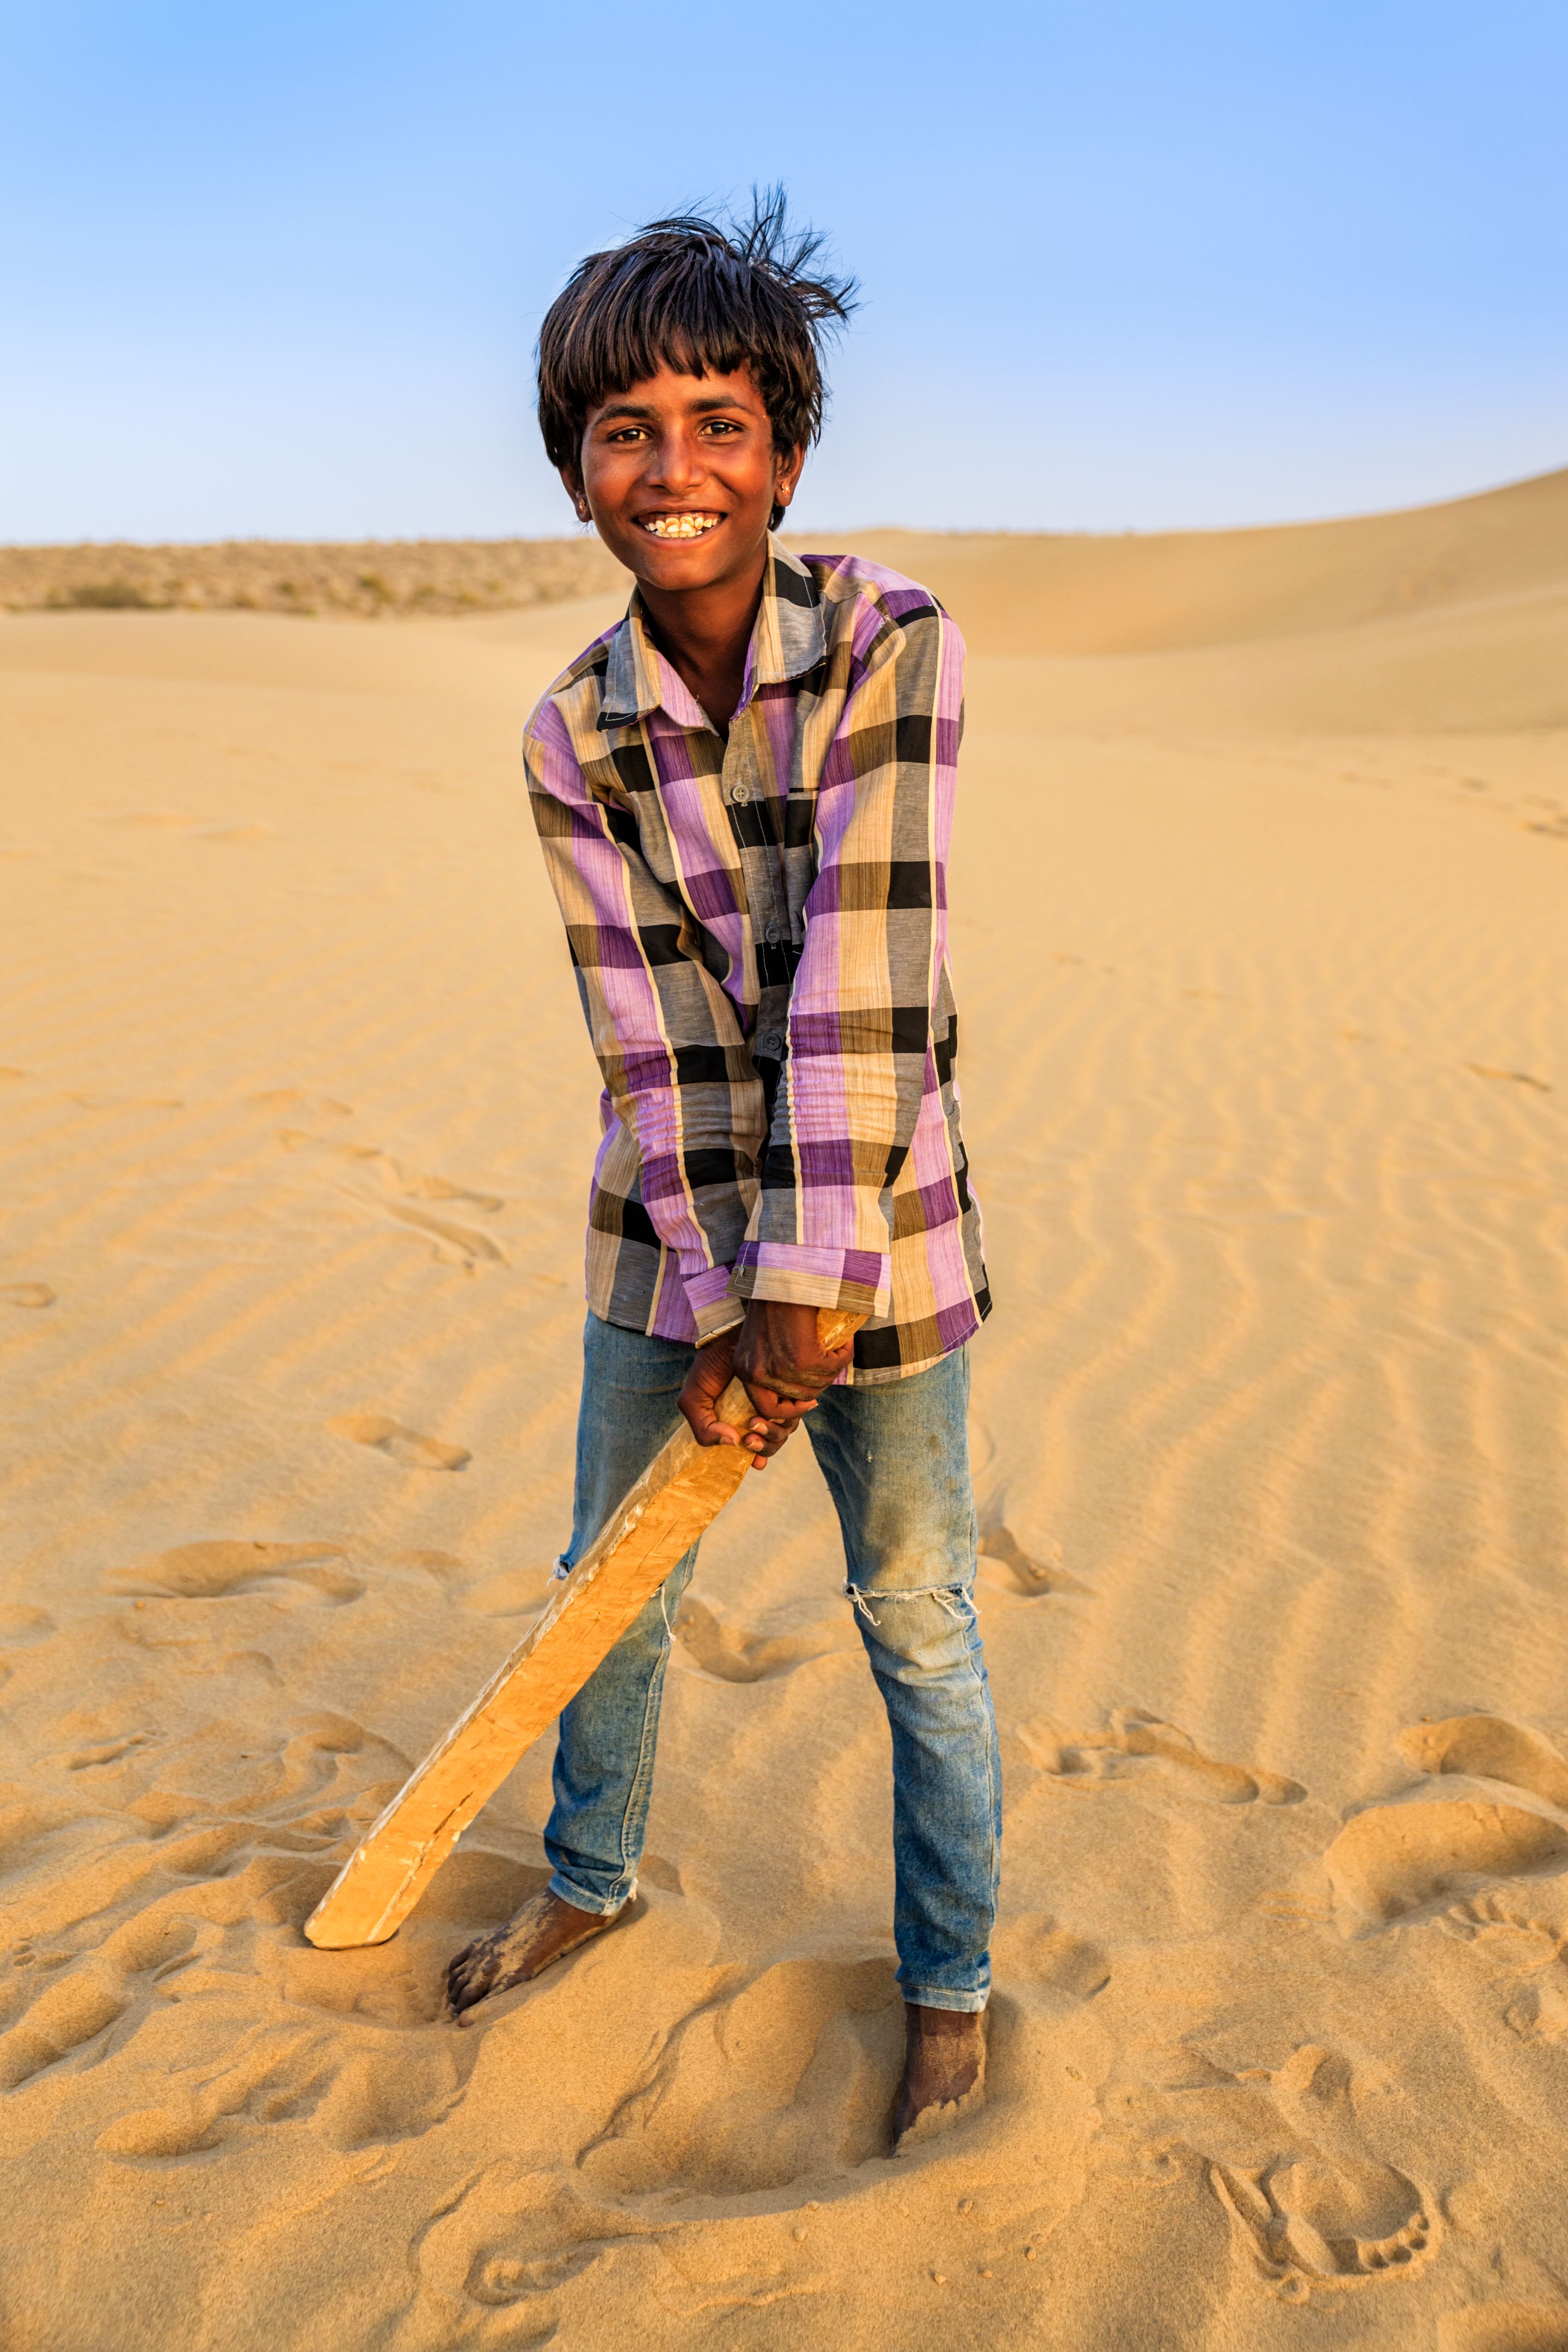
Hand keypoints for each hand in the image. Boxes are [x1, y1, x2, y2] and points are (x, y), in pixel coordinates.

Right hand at [678, 1326, 810, 1469]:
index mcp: (737, 1422)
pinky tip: (775, 1410)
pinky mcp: (787, 1390)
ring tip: (757, 1421)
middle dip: (765, 1447)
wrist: (730, 1333)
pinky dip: (789, 1416)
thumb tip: (733, 1443)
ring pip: (784, 1431)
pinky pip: (795, 1412)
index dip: (758, 1458)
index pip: (753, 1449)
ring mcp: (774, 1402)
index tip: (757, 1462)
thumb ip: (703, 1428)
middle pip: (771, 1444)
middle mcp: (758, 1414)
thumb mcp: (693, 1399)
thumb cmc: (710, 1365)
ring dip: (774, 1433)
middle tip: (751, 1438)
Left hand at [733, 1300, 854, 1406]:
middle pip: (798, 1398)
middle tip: (827, 1368)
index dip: (790, 1409)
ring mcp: (779, 1368)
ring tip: (835, 1350)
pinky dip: (843, 1356)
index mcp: (744, 1369)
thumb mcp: (763, 1341)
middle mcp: (757, 1373)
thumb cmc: (775, 1302)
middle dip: (818, 1386)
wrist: (783, 1275)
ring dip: (832, 1369)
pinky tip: (843, 1343)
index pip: (765, 1409)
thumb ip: (773, 1367)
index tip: (807, 1401)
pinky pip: (832, 1368)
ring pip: (817, 1385)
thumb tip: (802, 1396)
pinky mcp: (802, 1358)